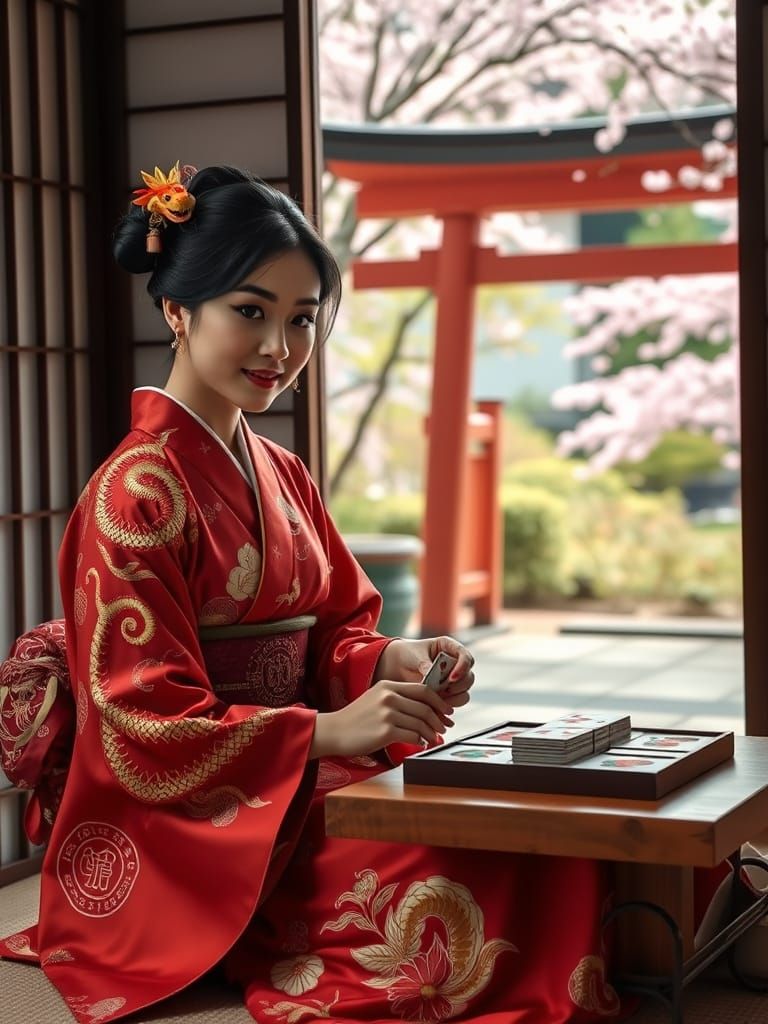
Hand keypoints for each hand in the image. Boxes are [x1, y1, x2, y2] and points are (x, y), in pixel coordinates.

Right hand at [309, 680, 453, 758]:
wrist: (334, 731)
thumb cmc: (357, 718)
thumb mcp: (376, 699)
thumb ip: (398, 699)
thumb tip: (425, 709)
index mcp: (388, 685)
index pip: (423, 689)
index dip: (439, 701)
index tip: (447, 711)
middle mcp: (389, 696)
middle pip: (425, 707)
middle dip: (439, 719)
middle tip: (444, 728)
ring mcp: (387, 713)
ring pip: (421, 723)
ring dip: (431, 732)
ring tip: (434, 738)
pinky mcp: (385, 731)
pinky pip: (413, 735)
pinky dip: (421, 741)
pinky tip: (421, 743)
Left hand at [373, 636, 474, 710]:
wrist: (396, 665)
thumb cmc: (407, 654)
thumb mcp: (414, 656)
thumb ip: (424, 664)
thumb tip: (431, 675)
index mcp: (450, 648)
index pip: (466, 657)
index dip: (463, 667)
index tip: (452, 677)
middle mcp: (455, 664)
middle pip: (469, 677)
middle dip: (459, 686)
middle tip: (445, 690)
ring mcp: (452, 680)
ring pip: (464, 692)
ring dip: (455, 697)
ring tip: (439, 698)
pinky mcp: (446, 694)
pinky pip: (455, 702)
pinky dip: (448, 706)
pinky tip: (437, 706)